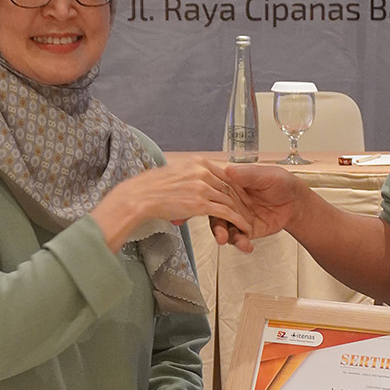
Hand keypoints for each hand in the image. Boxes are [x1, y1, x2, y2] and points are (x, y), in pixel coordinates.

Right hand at [94, 155, 252, 250]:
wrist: (138, 196)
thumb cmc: (151, 188)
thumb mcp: (174, 173)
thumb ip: (189, 176)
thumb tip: (193, 181)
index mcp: (197, 162)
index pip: (224, 173)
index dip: (235, 186)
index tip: (243, 196)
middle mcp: (202, 171)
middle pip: (230, 186)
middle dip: (242, 200)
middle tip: (251, 210)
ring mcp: (202, 187)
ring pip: (231, 199)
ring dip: (242, 212)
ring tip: (250, 221)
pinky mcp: (200, 203)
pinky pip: (226, 212)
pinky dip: (238, 220)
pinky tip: (244, 227)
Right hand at [208, 163, 304, 250]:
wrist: (295, 202)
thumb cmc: (281, 183)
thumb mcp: (265, 175)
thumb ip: (248, 174)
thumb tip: (229, 170)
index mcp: (231, 184)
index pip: (213, 190)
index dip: (206, 197)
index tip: (205, 205)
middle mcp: (231, 201)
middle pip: (215, 212)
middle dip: (215, 223)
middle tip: (219, 232)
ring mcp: (237, 216)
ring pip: (223, 227)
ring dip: (223, 234)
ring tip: (227, 240)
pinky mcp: (245, 230)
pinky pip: (238, 237)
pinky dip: (239, 242)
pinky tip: (245, 245)